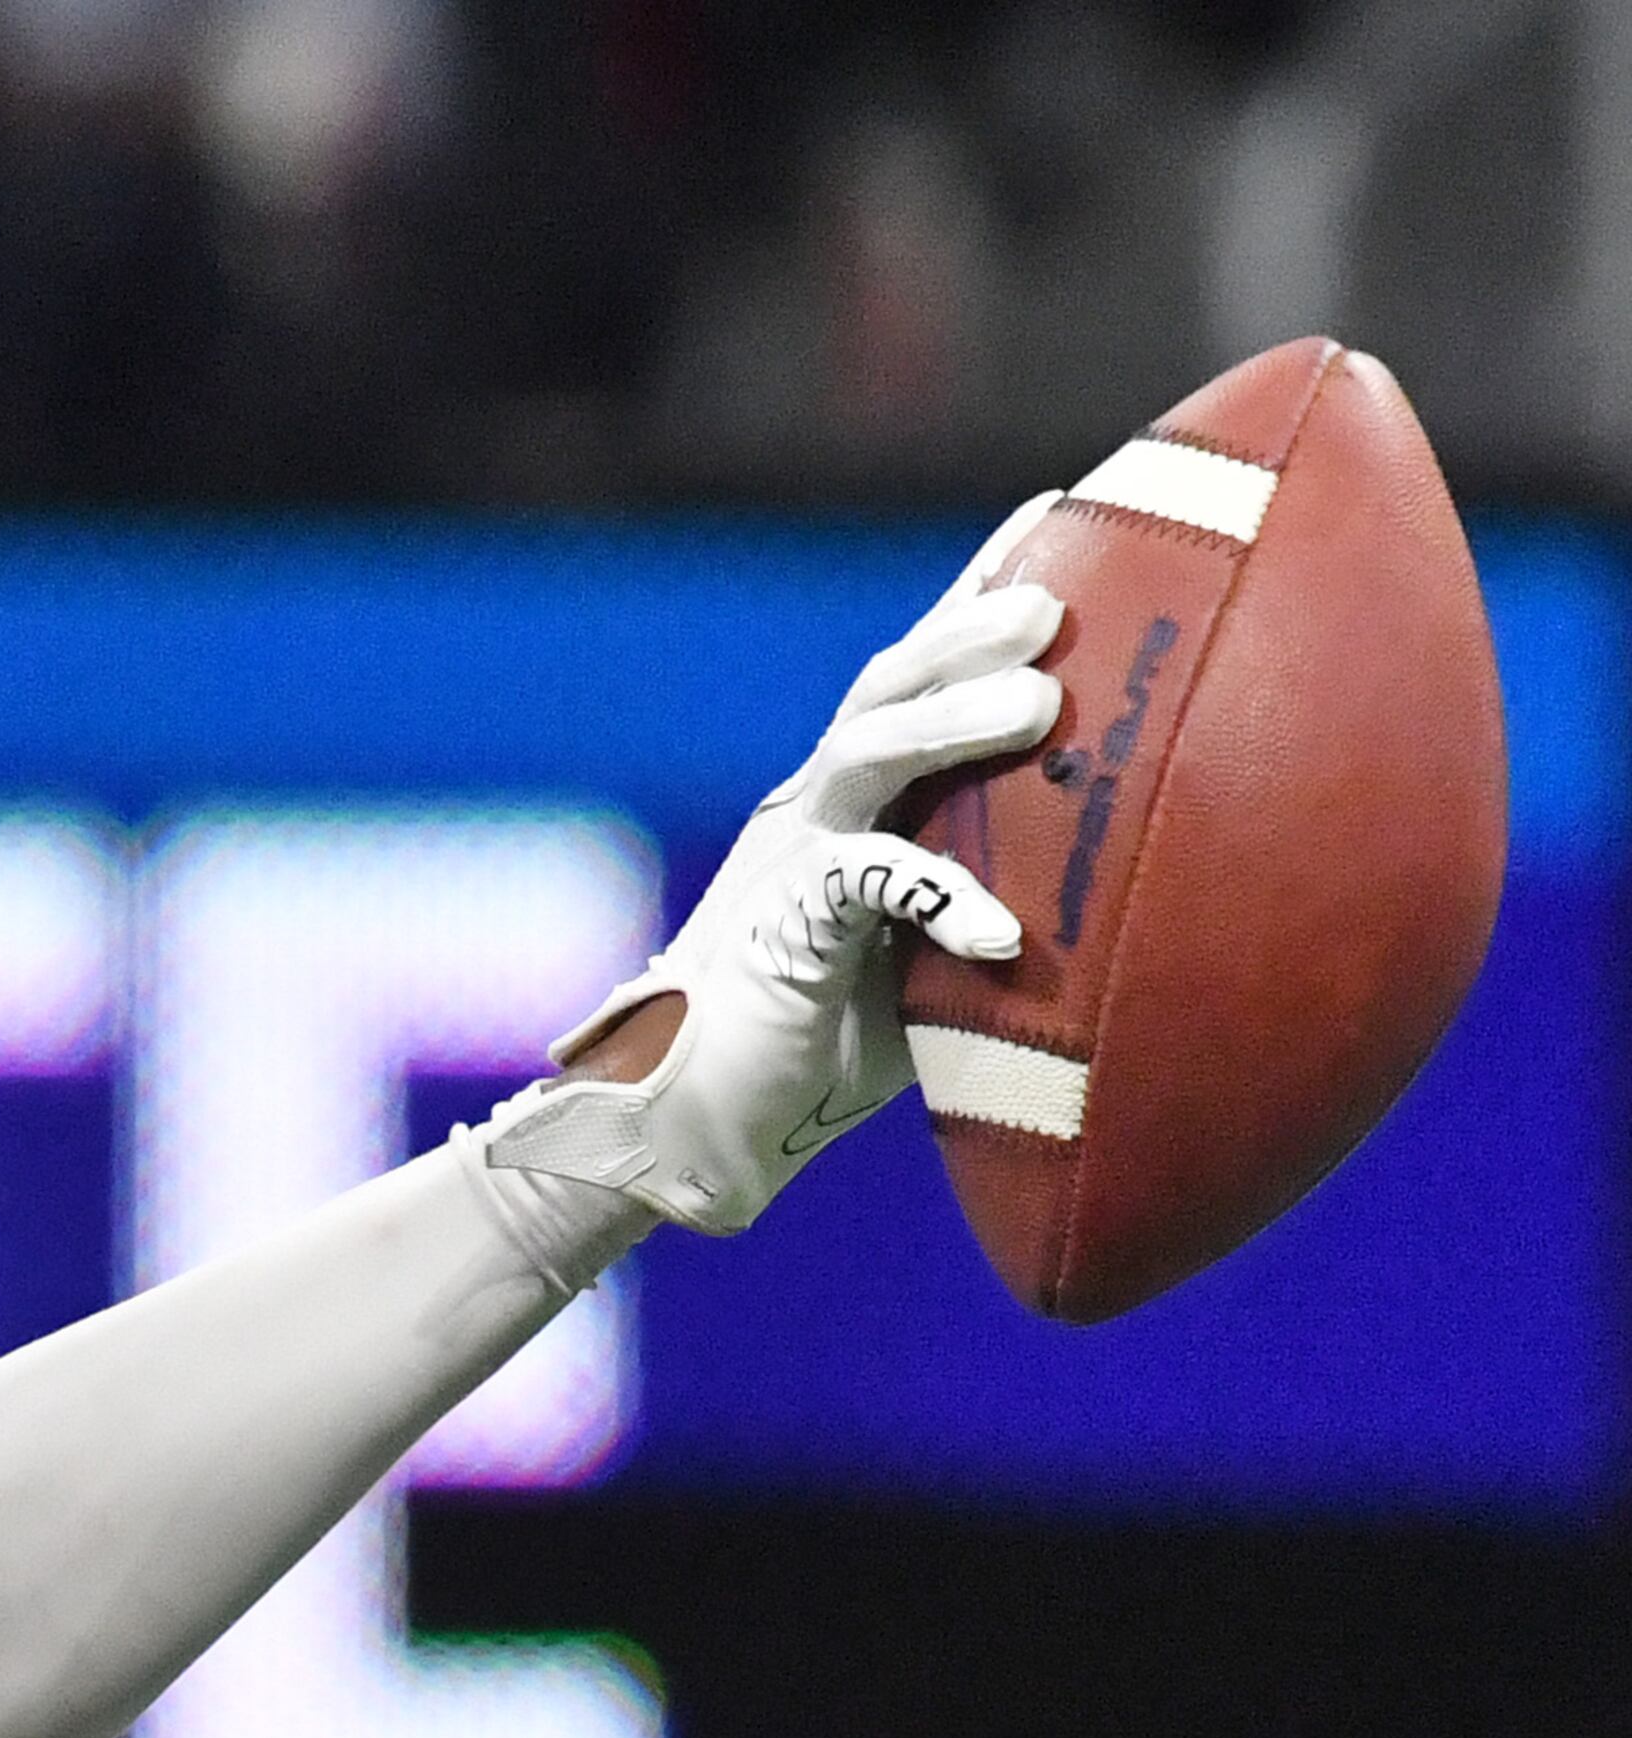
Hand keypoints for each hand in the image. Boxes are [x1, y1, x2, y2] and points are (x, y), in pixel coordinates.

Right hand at [479, 494, 1066, 1232]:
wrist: (698, 1124)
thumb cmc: (823, 1042)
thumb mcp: (931, 950)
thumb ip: (997, 895)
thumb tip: (1139, 876)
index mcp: (848, 802)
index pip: (914, 673)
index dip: (976, 587)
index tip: (1056, 513)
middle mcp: (813, 810)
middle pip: (885, 684)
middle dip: (966, 629)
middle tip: (1054, 602)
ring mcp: (788, 861)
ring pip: (864, 755)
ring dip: (949, 722)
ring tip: (1038, 704)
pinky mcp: (780, 929)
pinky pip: (863, 889)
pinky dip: (938, 900)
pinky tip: (1005, 932)